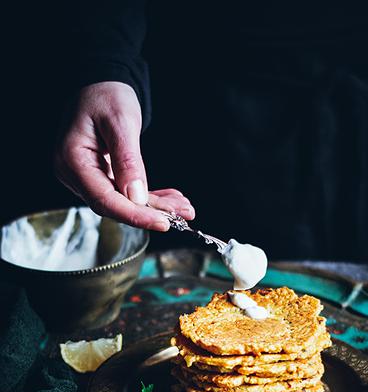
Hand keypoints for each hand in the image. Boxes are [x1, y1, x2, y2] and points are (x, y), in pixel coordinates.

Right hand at [54, 81, 193, 230]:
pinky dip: (151, 197)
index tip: (163, 222)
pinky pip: (127, 192)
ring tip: (184, 208)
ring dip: (156, 206)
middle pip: (115, 205)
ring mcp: (87, 176)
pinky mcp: (101, 176)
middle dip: (151, 212)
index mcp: (72, 160)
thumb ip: (128, 160)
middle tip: (184, 214)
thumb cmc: (106, 94)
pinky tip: (172, 199)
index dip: (134, 215)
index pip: (104, 200)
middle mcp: (75, 174)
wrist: (102, 82)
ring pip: (124, 201)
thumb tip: (136, 197)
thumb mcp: (120, 122)